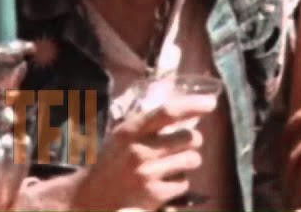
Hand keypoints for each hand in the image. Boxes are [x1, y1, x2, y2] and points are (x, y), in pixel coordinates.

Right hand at [70, 93, 216, 210]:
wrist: (88, 197)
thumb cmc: (112, 161)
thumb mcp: (124, 135)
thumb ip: (150, 123)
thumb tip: (189, 108)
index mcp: (130, 131)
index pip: (168, 111)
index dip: (193, 105)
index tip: (211, 102)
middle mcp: (139, 151)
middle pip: (191, 137)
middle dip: (192, 141)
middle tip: (182, 145)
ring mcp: (147, 174)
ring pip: (192, 160)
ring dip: (186, 162)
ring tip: (168, 166)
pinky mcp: (154, 195)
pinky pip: (184, 183)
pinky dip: (177, 183)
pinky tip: (160, 183)